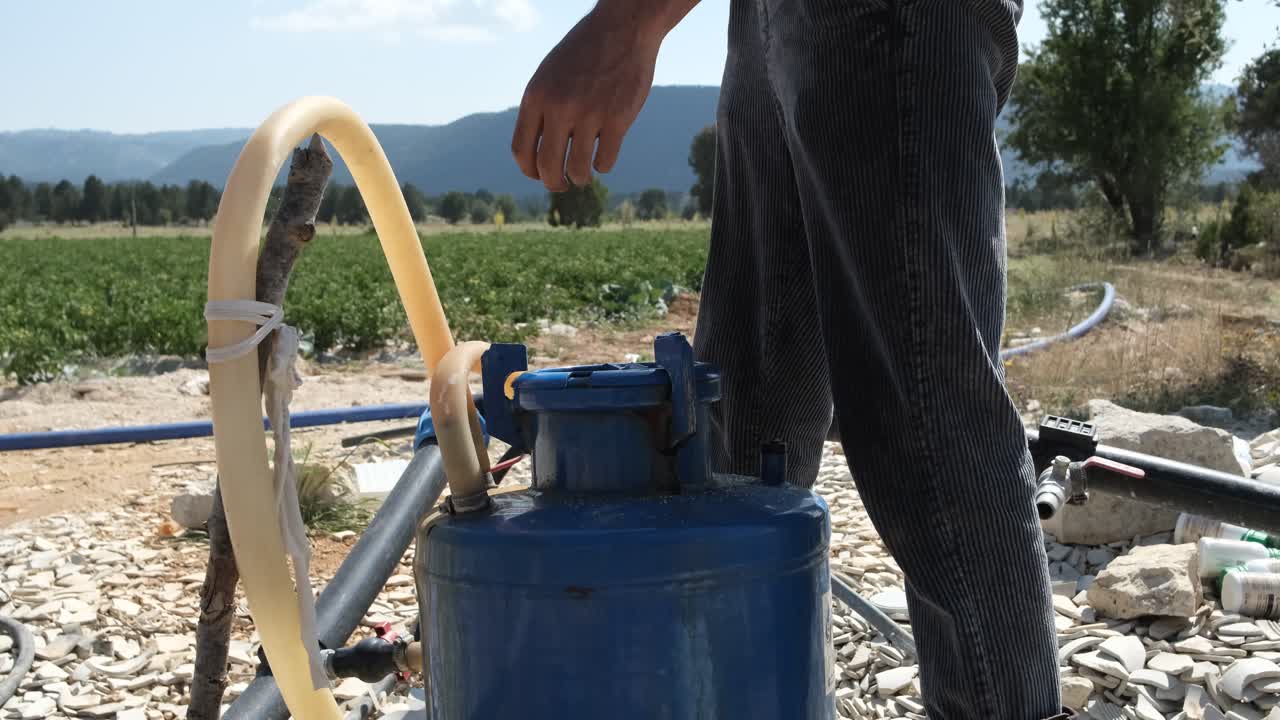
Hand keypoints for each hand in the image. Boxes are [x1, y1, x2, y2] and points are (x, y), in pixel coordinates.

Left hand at [511, 2, 695, 190]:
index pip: (521, 150)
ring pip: (578, 169)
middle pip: (547, 166)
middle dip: (554, 183)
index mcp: (537, 96)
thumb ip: (541, 109)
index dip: (529, 170)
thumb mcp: (550, 75)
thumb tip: (538, 155)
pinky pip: (605, 160)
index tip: (539, 174)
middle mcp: (559, 106)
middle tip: (562, 184)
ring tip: (584, 175)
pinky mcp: (618, 119)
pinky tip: (604, 157)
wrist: (623, 28)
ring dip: (580, 178)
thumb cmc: (584, 53)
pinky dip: (603, 165)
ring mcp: (589, 113)